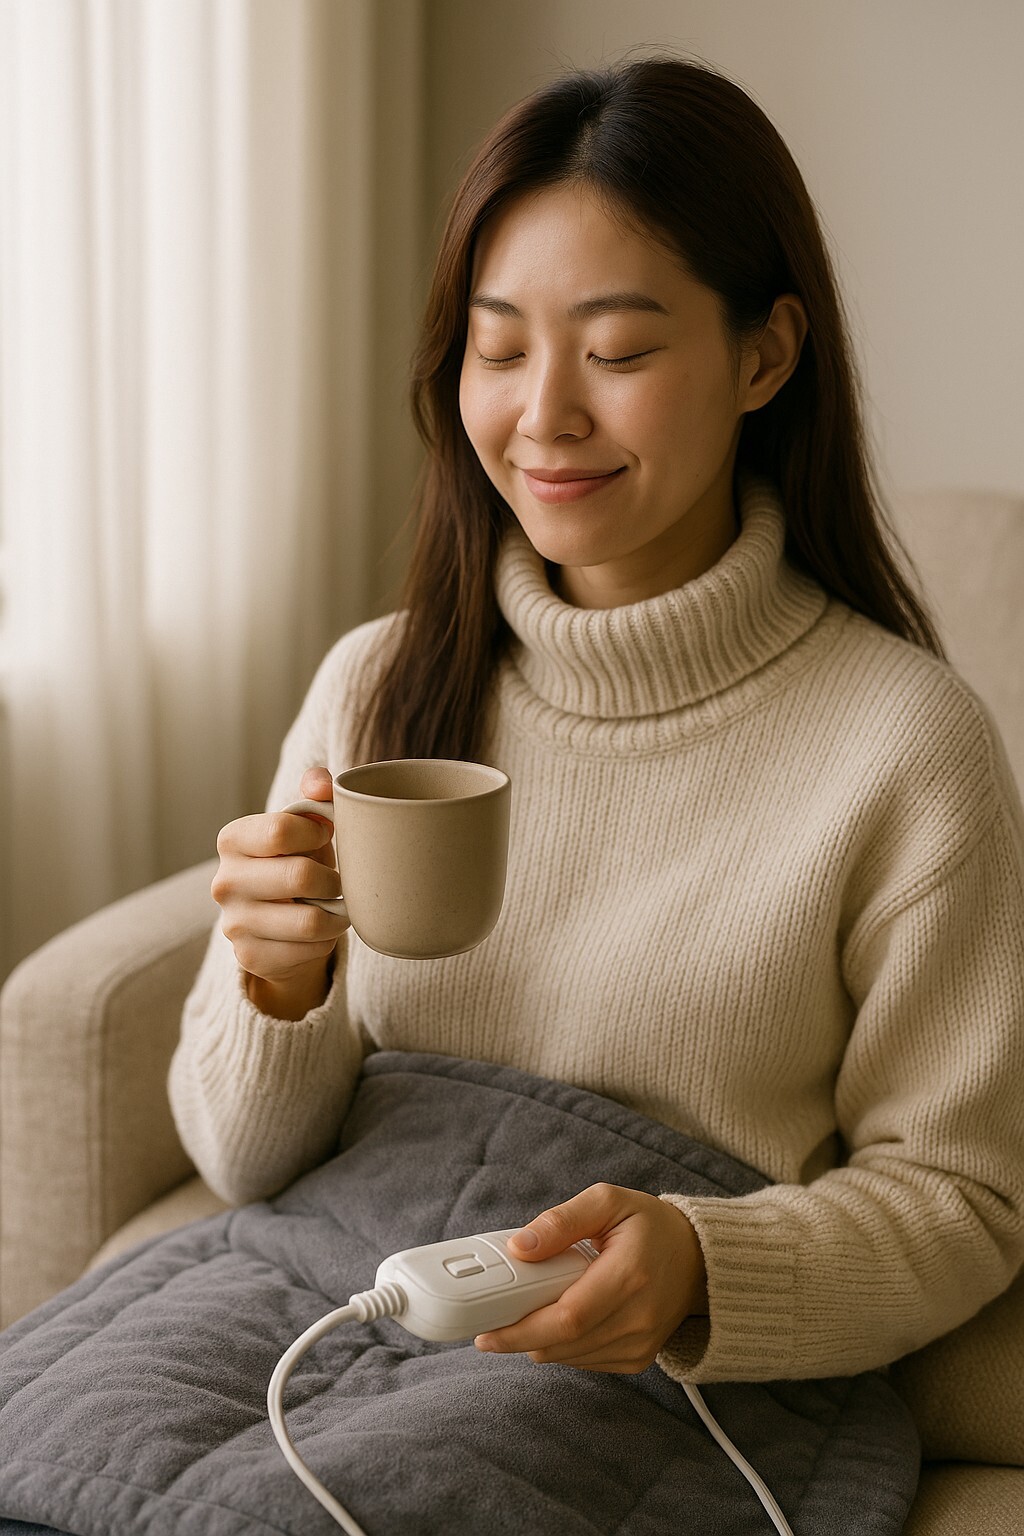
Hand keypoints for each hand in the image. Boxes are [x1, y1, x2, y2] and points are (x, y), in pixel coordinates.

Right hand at [212, 765, 348, 1018]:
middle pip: (300, 876)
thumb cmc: (300, 859)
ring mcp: (233, 924)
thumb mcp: (308, 825)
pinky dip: (325, 941)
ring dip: (336, 915)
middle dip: (333, 879)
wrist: (283, 920)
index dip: (318, 833)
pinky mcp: (249, 958)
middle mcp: (224, 882)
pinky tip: (319, 932)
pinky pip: (308, 951)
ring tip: (336, 907)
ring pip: (310, 921)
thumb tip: (320, 782)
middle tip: (338, 881)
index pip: (281, 830)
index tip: (326, 837)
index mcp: (233, 839)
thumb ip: (316, 795)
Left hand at [474, 1183, 706, 1373]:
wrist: (699, 1258)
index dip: (522, 1330)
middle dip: (520, 1339)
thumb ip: (562, 1220)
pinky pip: (585, 1362)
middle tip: (491, 1327)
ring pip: (570, 1358)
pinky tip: (559, 1320)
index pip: (568, 1318)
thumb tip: (520, 1247)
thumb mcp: (607, 1201)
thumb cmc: (650, 1225)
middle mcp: (639, 1318)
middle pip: (564, 1345)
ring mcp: (641, 1344)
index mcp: (629, 1275)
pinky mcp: (638, 1358)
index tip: (487, 1331)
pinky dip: (563, 1346)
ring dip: (539, 1342)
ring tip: (526, 1313)